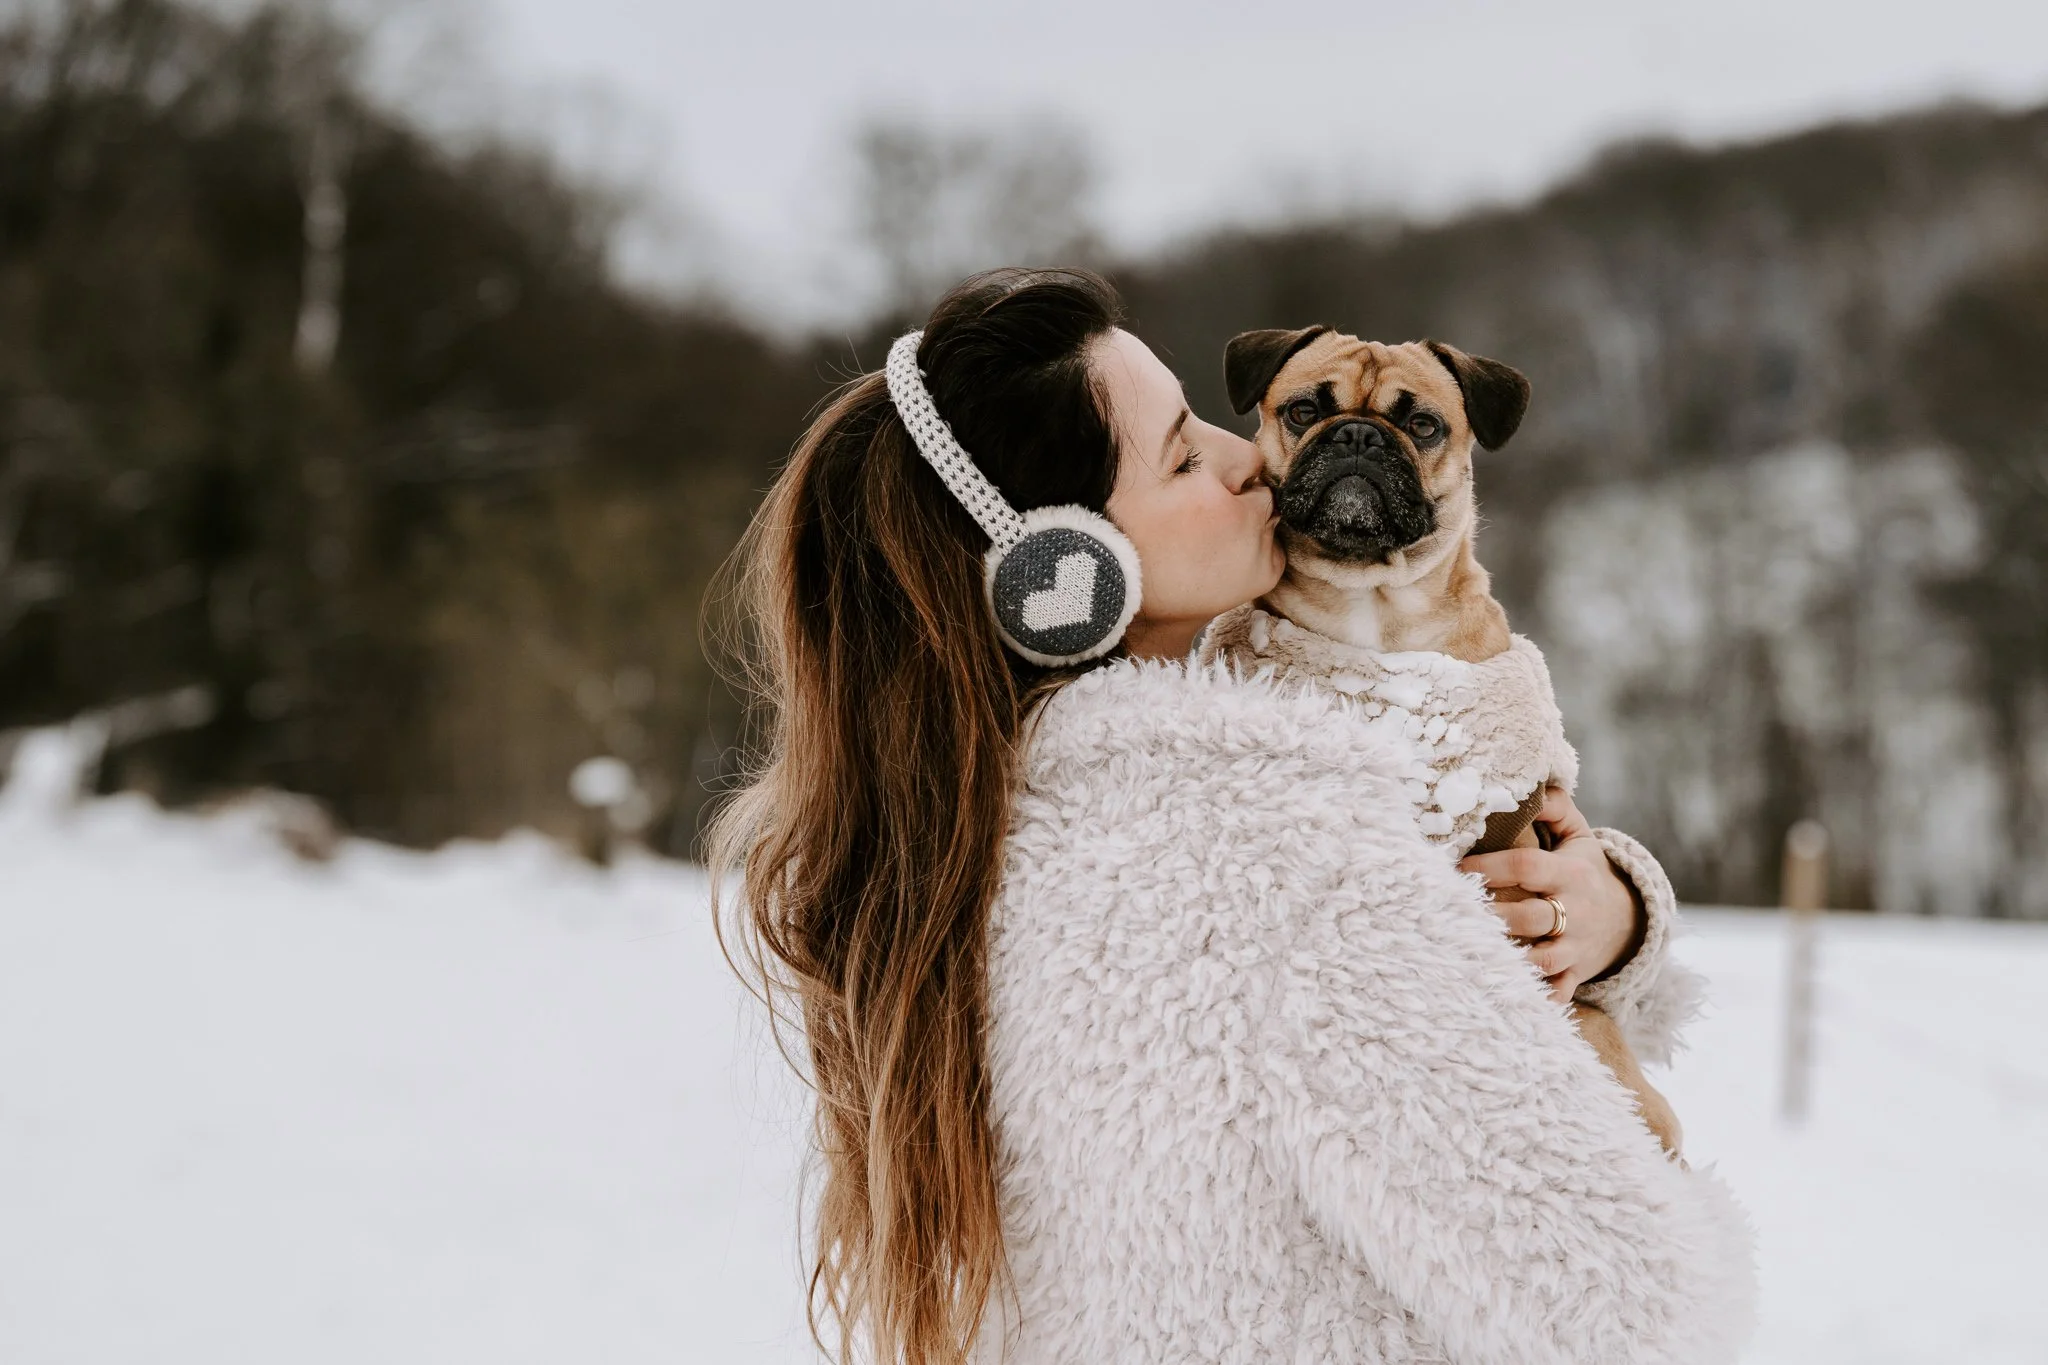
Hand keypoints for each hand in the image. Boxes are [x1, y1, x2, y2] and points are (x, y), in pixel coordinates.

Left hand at [1458, 788, 1642, 1002]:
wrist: (1629, 919)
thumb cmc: (1586, 871)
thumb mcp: (1580, 836)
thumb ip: (1557, 808)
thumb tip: (1534, 786)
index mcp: (1570, 874)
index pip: (1526, 867)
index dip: (1491, 867)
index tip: (1458, 866)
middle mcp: (1574, 912)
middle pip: (1531, 917)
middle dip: (1496, 917)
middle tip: (1458, 911)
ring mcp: (1575, 948)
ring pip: (1542, 960)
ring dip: (1510, 959)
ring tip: (1475, 952)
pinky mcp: (1574, 973)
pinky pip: (1558, 992)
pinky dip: (1538, 998)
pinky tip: (1509, 995)